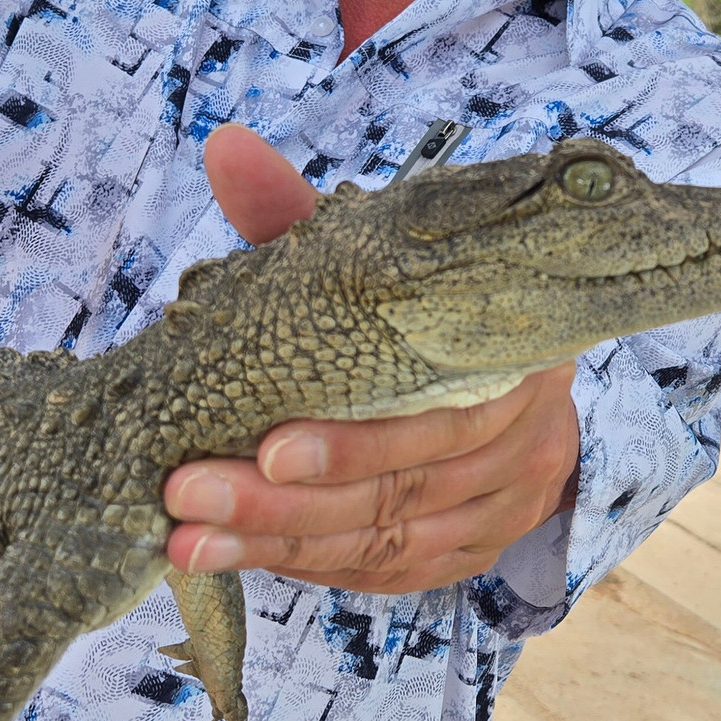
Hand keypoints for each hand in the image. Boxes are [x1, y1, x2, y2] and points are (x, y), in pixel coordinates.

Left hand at [164, 125, 580, 593]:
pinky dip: (323, 566)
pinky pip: (398, 572)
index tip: (264, 444)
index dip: (357, 440)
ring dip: (286, 545)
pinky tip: (254, 555)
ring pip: (394, 542)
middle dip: (289, 502)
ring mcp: (511, 502)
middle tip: (189, 497)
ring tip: (190, 541)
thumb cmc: (433, 310)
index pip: (442, 415)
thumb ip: (304, 218)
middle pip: (407, 489)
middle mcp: (530, 438)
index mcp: (517, 358)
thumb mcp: (378, 262)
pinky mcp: (481, 546)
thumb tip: (226, 148)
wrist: (517, 368)